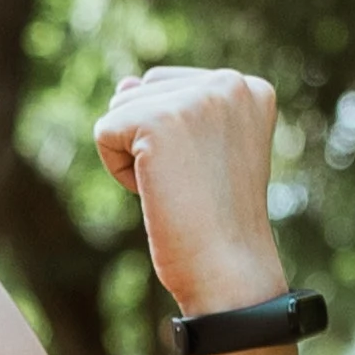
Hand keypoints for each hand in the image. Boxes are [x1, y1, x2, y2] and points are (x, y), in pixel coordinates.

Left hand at [93, 63, 282, 317]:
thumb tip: (125, 84)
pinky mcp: (160, 119)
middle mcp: (231, 82)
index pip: (172, 88)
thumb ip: (167, 108)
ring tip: (179, 189)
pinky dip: (118, 171)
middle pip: (144, 92)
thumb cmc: (216, 224)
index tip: (208, 176)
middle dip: (150, 144)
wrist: (228, 272)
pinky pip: (104, 132)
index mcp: (250, 88)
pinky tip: (157, 193)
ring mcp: (196, 97)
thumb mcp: (199, 155)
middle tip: (192, 186)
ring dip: (134, 157)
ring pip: (121, 109)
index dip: (174, 141)